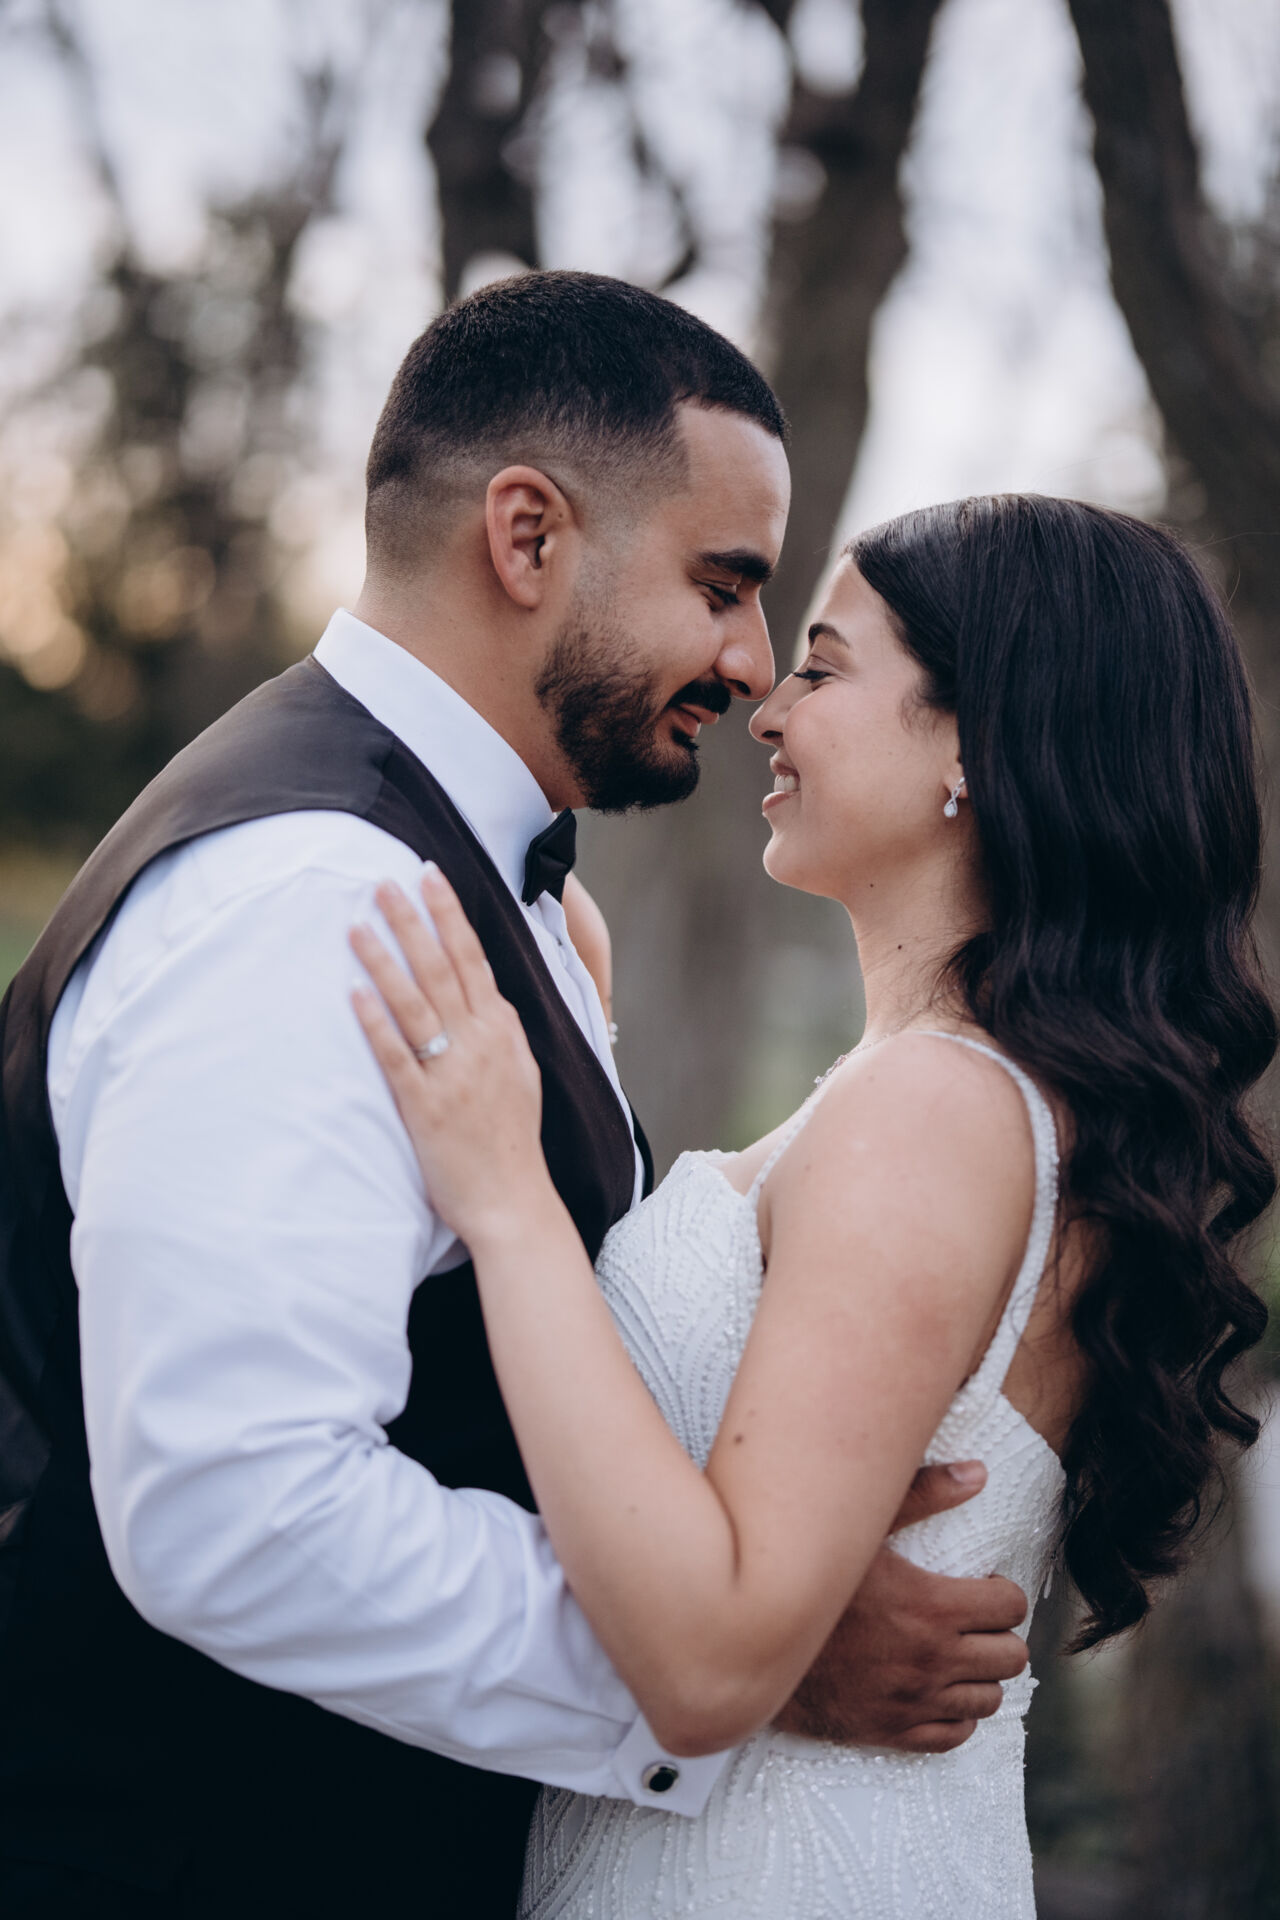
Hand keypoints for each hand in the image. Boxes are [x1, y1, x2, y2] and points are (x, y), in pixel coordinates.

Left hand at [350, 866, 550, 1243]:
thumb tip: (486, 999)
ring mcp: (452, 1073)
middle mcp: (480, 1043)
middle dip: (412, 920)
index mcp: (502, 1031)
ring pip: (415, 1003)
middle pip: (441, 968)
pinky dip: (375, 1021)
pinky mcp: (424, 1105)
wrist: (513, 1199)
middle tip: (384, 882)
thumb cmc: (513, 1139)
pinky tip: (354, 991)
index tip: (430, 875)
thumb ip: (500, 1033)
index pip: (473, 958)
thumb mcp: (521, 1073)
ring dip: (385, 959)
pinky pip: (396, 1055)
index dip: (449, 914)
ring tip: (357, 924)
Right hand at [773, 1462, 1028, 1753]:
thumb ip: (922, 1494)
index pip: (1009, 1608)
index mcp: (933, 1608)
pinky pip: (955, 1735)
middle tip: (974, 1619)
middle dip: (999, 1634)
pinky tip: (938, 1688)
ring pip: (988, 1700)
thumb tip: (978, 1473)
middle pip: (1009, 1657)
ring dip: (982, 1675)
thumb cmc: (810, 1580)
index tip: (983, 1586)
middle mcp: (932, 1660)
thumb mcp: (862, 1528)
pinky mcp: (893, 1731)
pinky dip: (957, 1713)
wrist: (756, 1643)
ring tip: (959, 1652)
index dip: (1003, 1593)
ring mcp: (914, 1701)